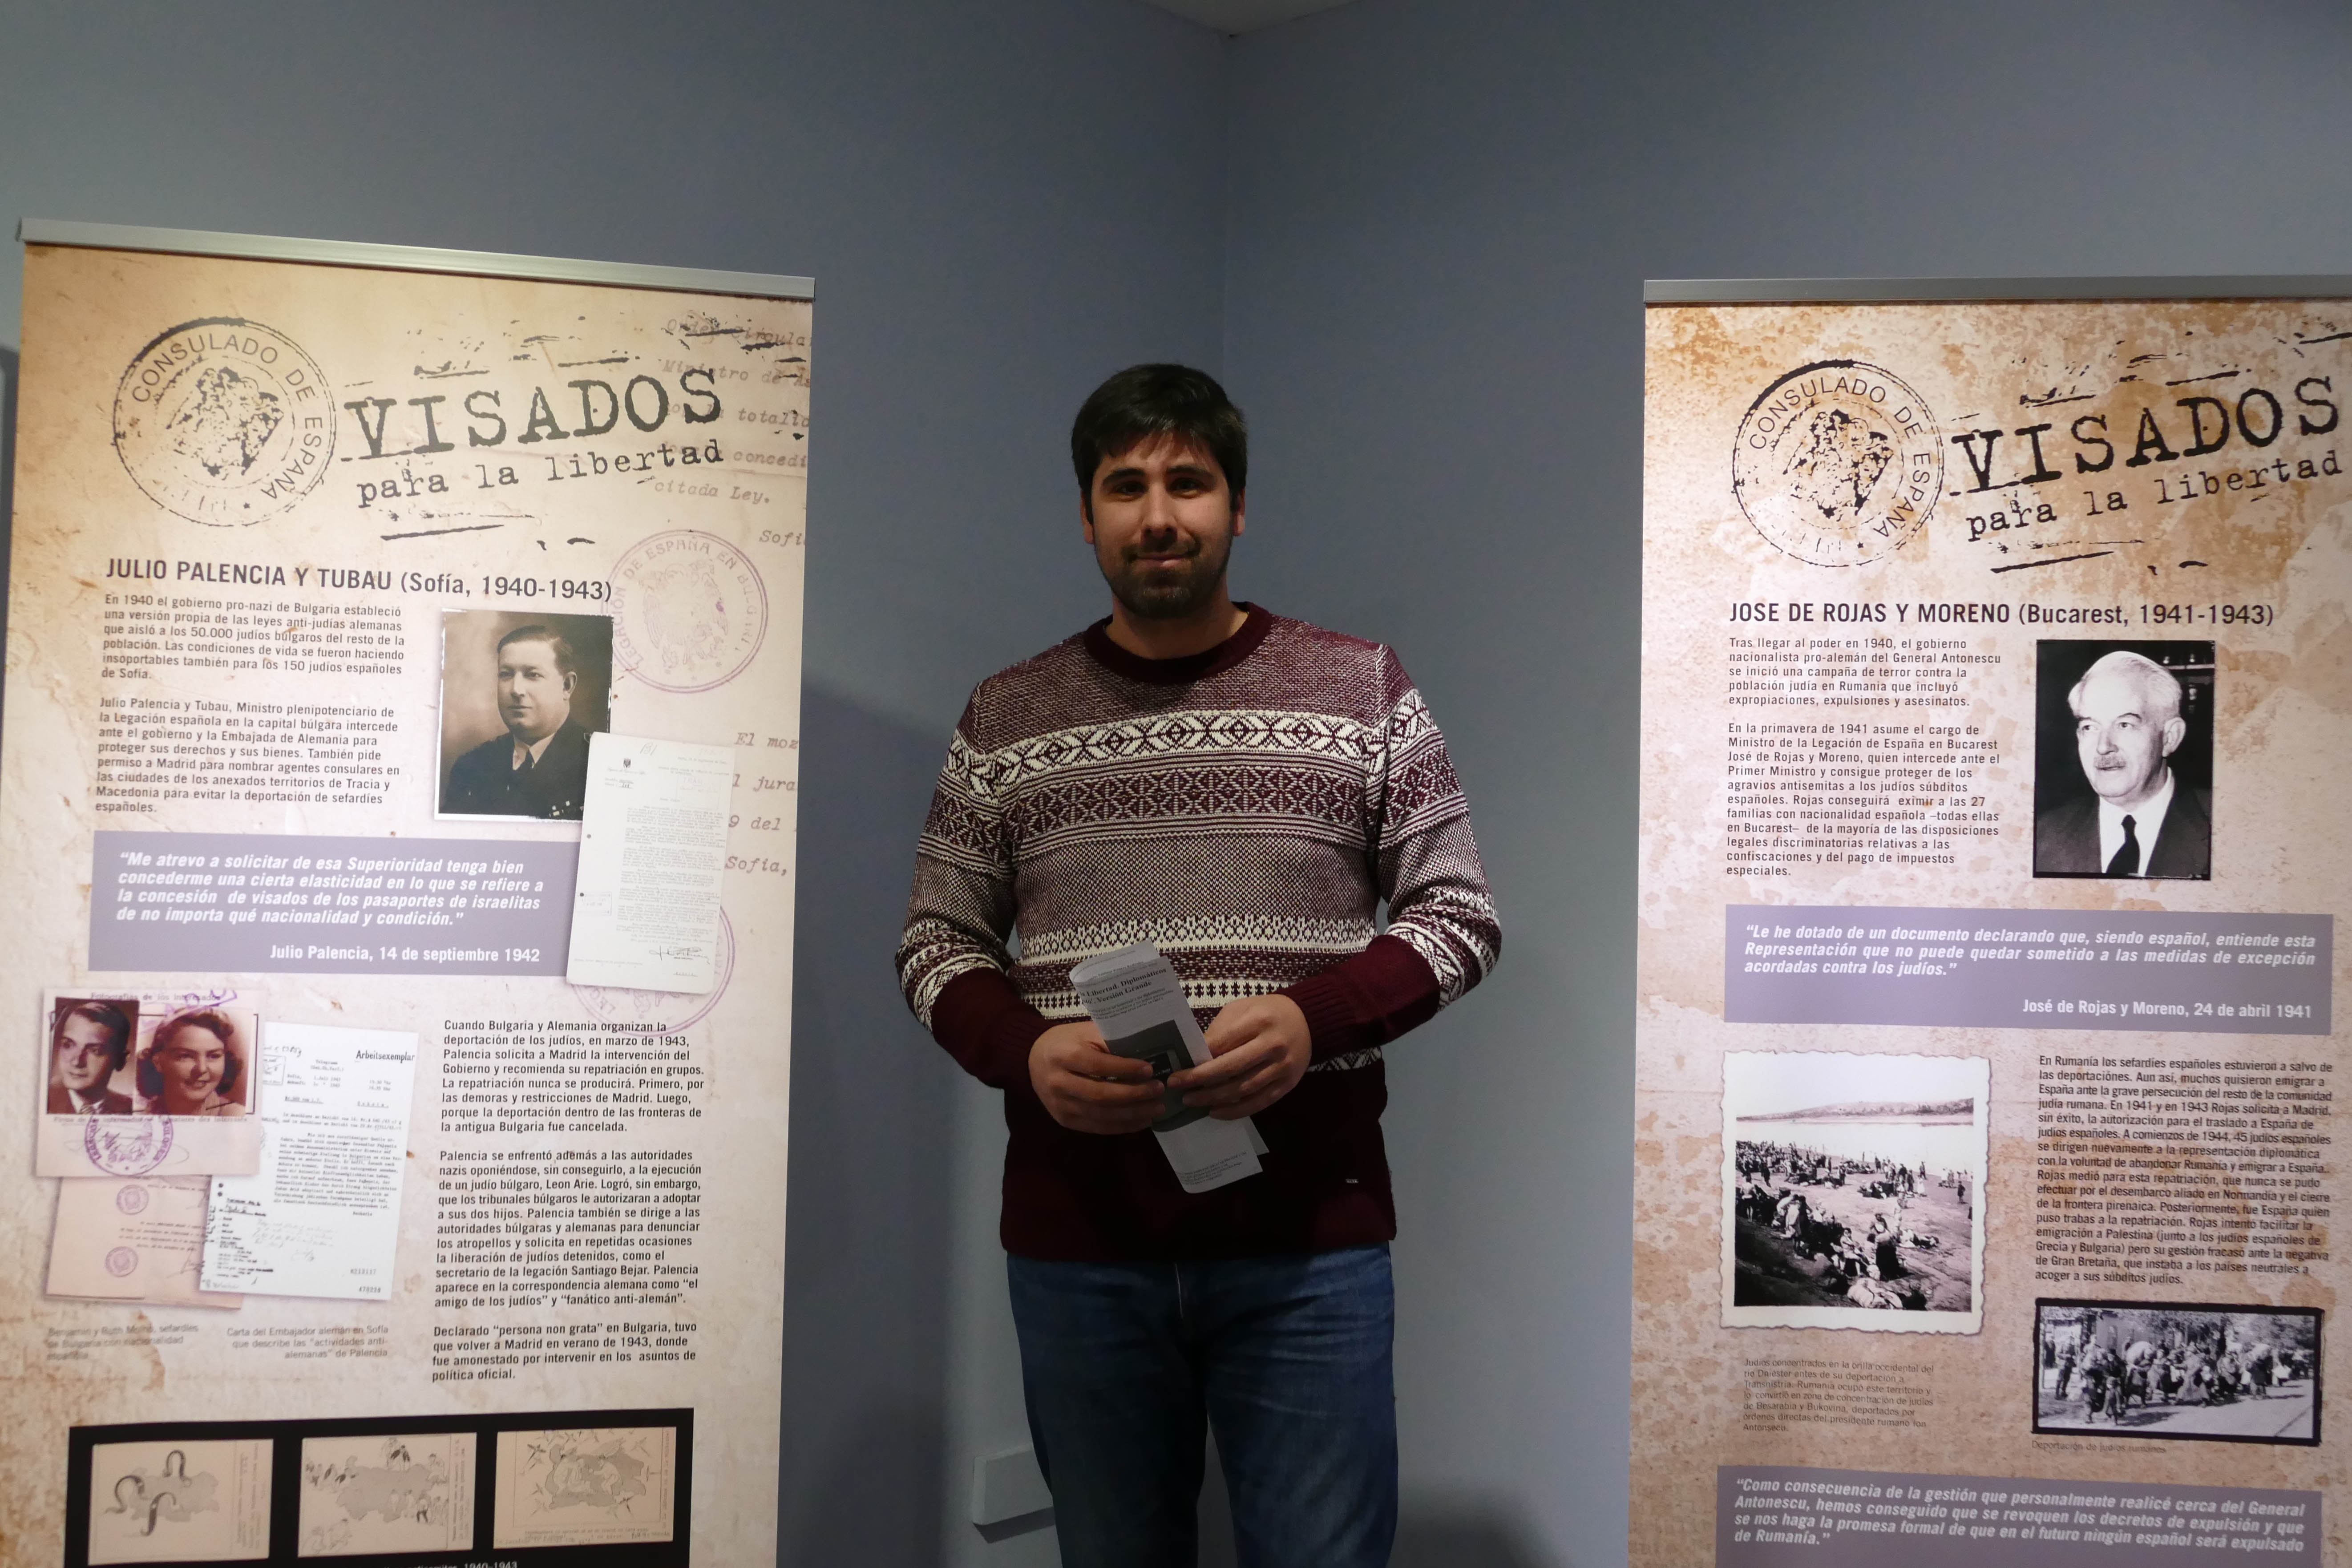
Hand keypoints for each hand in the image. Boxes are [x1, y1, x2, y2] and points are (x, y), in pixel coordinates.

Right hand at [1029, 1020, 1164, 1134]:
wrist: (1033, 1059)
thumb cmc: (1067, 1042)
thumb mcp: (1085, 1032)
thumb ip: (1110, 1041)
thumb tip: (1146, 1054)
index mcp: (1062, 1055)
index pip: (1096, 1066)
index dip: (1125, 1069)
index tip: (1149, 1069)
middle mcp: (1058, 1083)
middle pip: (1100, 1094)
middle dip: (1134, 1095)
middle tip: (1158, 1090)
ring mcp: (1059, 1105)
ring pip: (1101, 1115)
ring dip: (1133, 1114)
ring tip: (1156, 1109)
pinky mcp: (1064, 1120)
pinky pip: (1096, 1127)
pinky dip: (1122, 1126)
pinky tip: (1141, 1121)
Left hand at [1169, 994, 1310, 1118]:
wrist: (1307, 1021)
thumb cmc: (1266, 1013)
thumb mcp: (1241, 1009)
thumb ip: (1220, 1031)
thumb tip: (1195, 1058)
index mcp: (1258, 1021)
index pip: (1221, 1045)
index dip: (1197, 1061)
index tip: (1177, 1072)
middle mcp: (1272, 1045)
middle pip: (1230, 1069)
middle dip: (1199, 1081)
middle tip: (1177, 1088)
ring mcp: (1282, 1067)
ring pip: (1243, 1089)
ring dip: (1213, 1098)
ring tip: (1191, 1101)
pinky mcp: (1287, 1084)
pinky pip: (1258, 1102)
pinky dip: (1235, 1111)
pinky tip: (1216, 1112)